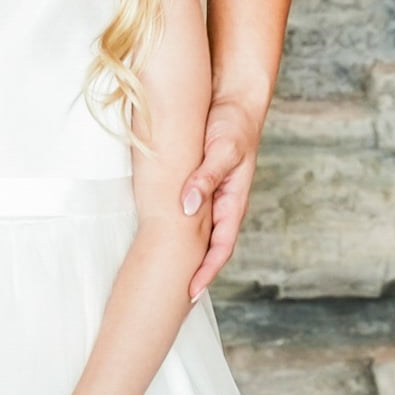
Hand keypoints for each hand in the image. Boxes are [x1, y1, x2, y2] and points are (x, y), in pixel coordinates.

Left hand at [184, 95, 260, 299]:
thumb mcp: (221, 151)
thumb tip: (187, 208)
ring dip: (185, 252)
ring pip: (198, 230)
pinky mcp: (198, 179)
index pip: (220, 247)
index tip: (190, 293)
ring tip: (165, 273)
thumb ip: (205, 178)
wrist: (234, 99)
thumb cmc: (233, 125)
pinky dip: (177, 226)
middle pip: (209, 246)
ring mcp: (211, 193)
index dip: (206, 271)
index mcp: (233, 201)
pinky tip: (160, 232)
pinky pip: (188, 209)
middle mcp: (223, 202)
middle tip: (173, 296)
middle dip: (194, 271)